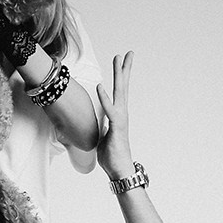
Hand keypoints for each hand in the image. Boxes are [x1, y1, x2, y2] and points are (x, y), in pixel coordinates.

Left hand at [96, 51, 136, 179]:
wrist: (120, 170)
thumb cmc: (112, 156)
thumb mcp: (102, 138)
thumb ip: (100, 127)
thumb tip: (95, 125)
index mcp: (118, 115)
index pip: (119, 92)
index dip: (120, 77)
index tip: (121, 62)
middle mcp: (121, 114)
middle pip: (123, 87)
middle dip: (124, 69)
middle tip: (127, 53)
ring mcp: (120, 120)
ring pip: (120, 93)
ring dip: (118, 75)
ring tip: (118, 59)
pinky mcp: (116, 128)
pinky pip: (110, 110)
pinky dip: (104, 98)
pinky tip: (99, 86)